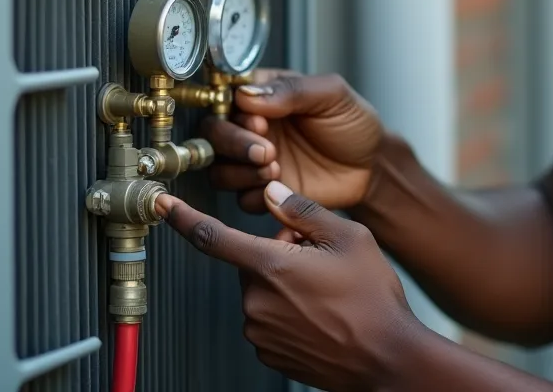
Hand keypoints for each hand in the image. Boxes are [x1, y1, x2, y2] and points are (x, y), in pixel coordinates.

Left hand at [155, 183, 425, 390]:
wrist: (388, 359)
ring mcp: (261, 331)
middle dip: (279, 253)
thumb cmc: (373, 300)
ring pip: (263, 292)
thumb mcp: (350, 237)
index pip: (213, 237)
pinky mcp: (270, 353)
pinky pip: (270, 320)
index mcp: (271, 267)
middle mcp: (257, 302)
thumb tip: (272, 192)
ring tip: (329, 292)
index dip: (184, 218)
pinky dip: (289, 312)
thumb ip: (304, 211)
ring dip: (285, 284)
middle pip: (253, 262)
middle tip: (318, 257)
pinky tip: (323, 314)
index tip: (164, 206)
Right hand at [202, 71, 384, 211]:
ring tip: (274, 167)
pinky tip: (278, 186)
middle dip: (234, 143)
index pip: (227, 97)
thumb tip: (249, 94)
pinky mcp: (264, 191)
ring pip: (220, 169)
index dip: (235, 110)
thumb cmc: (353, 123)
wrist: (372, 165)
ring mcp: (254, 161)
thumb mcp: (332, 94)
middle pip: (214, 133)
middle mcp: (252, 127)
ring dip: (241, 171)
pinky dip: (254, 194)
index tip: (259, 119)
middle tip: (266, 149)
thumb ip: (292, 90)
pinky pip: (240, 198)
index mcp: (264, 95)